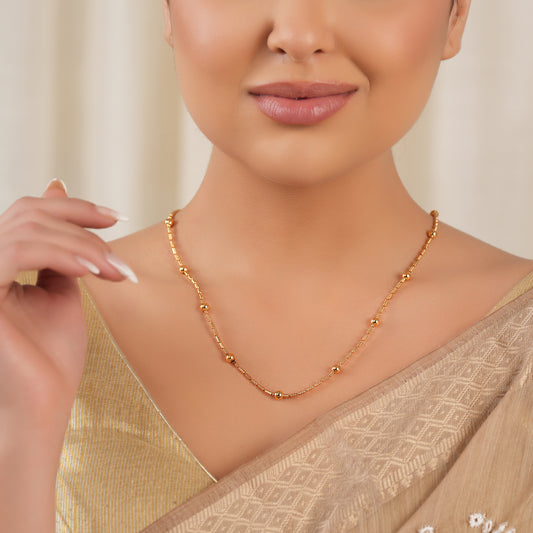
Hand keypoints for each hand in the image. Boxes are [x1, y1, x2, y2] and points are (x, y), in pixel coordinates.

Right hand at [0, 180, 134, 425]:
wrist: (44, 401)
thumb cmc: (54, 354)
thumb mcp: (63, 288)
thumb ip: (62, 249)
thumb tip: (59, 190)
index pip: (29, 213)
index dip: (74, 208)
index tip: (116, 218)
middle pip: (30, 214)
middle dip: (83, 226)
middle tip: (119, 253)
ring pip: (29, 229)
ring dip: (83, 246)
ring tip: (114, 271)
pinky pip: (20, 251)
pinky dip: (64, 255)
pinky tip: (93, 271)